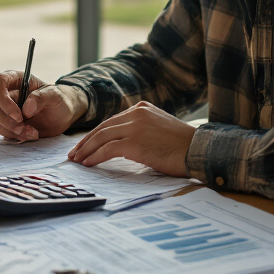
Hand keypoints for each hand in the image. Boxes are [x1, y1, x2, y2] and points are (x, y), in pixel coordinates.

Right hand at [0, 70, 86, 141]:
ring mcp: (4, 109)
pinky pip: (0, 131)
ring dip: (11, 131)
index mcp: (16, 79)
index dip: (3, 98)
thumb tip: (26, 108)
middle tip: (24, 127)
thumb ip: (41, 98)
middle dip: (7, 121)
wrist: (61, 116)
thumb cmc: (57, 100)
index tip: (18, 114)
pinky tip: (29, 135)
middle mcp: (6, 93)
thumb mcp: (55, 96)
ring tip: (32, 133)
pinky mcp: (5, 123)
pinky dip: (14, 136)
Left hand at [67, 101, 195, 177]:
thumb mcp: (159, 130)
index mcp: (142, 109)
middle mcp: (137, 113)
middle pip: (103, 127)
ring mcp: (135, 126)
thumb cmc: (183, 147)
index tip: (85, 144)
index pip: (112, 121)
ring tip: (76, 160)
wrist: (199, 151)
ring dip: (86, 149)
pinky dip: (94, 157)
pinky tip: (87, 164)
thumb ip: (142, 131)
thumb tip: (123, 146)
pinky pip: (107, 149)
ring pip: (102, 137)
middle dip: (86, 141)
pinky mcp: (134, 142)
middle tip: (74, 153)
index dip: (96, 134)